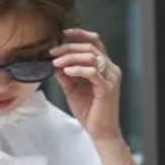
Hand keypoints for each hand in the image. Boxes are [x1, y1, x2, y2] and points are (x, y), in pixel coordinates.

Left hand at [50, 28, 122, 144]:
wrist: (100, 132)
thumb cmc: (89, 111)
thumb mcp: (72, 89)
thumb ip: (65, 74)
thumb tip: (54, 62)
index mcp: (105, 66)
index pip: (95, 42)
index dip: (80, 34)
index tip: (64, 33)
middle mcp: (111, 69)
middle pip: (90, 48)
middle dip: (69, 48)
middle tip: (53, 52)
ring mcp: (111, 78)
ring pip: (91, 57)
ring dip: (71, 58)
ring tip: (56, 63)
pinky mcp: (108, 88)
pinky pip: (92, 72)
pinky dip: (78, 69)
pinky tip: (67, 71)